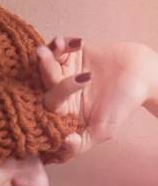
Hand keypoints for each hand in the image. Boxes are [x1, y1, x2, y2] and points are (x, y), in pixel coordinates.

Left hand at [36, 37, 149, 154]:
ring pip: (48, 63)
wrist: (142, 76)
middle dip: (46, 69)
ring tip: (55, 44)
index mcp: (64, 112)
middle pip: (45, 82)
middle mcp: (61, 93)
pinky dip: (62, 43)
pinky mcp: (72, 55)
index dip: (57, 94)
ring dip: (48, 54)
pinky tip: (73, 41)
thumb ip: (82, 143)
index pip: (51, 105)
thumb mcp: (104, 131)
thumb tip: (63, 143)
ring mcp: (65, 73)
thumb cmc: (123, 106)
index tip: (73, 83)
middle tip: (43, 54)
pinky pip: (59, 48)